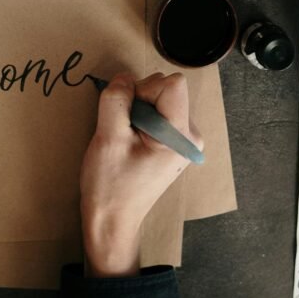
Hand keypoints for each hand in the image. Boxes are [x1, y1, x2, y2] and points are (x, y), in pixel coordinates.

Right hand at [80, 73, 202, 277]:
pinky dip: (139, 120)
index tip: (126, 115)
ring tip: (125, 139)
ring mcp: (183, 140)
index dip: (143, 90)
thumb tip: (123, 77)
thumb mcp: (108, 138)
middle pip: (165, 89)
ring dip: (137, 111)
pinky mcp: (172, 143)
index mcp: (181, 135)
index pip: (172, 84)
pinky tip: (129, 142)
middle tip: (122, 131)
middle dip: (138, 100)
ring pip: (159, 99)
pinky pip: (157, 113)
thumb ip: (116, 101)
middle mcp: (190, 135)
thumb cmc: (110, 184)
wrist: (112, 219)